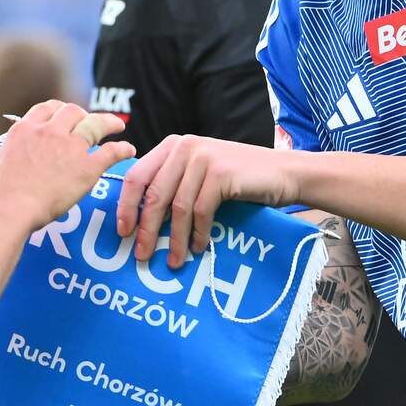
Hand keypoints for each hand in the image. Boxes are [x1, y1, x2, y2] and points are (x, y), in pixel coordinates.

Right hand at [0, 100, 134, 230]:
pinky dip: (121, 149)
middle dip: (82, 114)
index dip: (59, 110)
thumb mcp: (0, 163)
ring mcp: (69, 147)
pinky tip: (129, 150)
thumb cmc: (0, 194)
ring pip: (94, 124)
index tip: (65, 115)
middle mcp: (48, 131)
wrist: (10, 205)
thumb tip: (14, 163)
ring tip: (117, 126)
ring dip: (108, 122)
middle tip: (90, 122)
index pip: (46, 109)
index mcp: (26, 129)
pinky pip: (110, 152)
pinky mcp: (86, 166)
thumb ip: (14, 156)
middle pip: (72, 111)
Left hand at [116, 134, 299, 267]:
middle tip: (141, 255)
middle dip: (146, 229)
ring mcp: (204, 158)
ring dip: (174, 239)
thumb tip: (140, 219)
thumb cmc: (239, 179)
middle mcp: (185, 147)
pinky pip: (201, 211)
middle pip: (153, 194)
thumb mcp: (199, 174)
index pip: (137, 176)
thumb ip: (174, 184)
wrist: (283, 173)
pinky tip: (198, 247)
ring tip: (174, 260)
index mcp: (173, 145)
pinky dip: (197, 234)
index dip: (125, 206)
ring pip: (177, 207)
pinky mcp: (221, 173)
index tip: (122, 232)